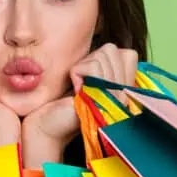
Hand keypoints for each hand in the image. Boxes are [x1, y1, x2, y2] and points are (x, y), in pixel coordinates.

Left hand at [21, 44, 137, 167]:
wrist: (47, 126)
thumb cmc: (64, 102)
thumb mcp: (89, 81)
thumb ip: (104, 67)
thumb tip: (115, 50)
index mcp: (124, 88)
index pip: (129, 55)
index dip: (105, 58)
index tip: (91, 76)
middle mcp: (124, 94)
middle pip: (112, 51)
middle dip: (91, 60)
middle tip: (83, 82)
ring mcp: (114, 98)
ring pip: (103, 57)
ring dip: (83, 67)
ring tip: (80, 87)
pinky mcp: (101, 98)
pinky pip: (92, 67)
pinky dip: (77, 72)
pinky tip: (76, 90)